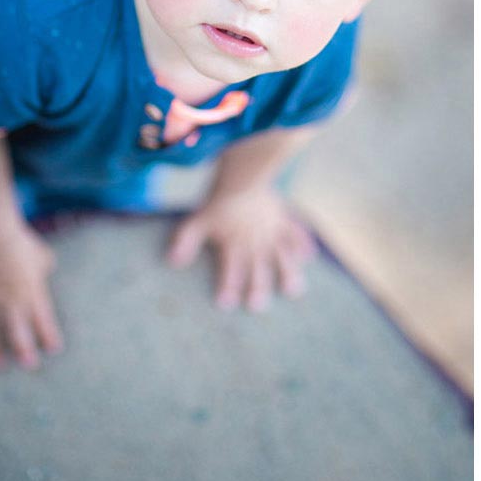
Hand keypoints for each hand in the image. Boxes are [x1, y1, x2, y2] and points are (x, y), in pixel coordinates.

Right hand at [0, 227, 62, 370]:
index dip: (49, 336)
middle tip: (28, 365)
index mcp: (31, 293)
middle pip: (17, 333)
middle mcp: (9, 302)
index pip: (43, 320)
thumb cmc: (21, 244)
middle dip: (23, 351)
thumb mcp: (43, 256)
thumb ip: (45, 267)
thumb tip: (45, 270)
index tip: (54, 350)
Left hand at [167, 188, 317, 310]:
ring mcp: (271, 230)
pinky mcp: (282, 219)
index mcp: (234, 242)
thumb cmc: (218, 201)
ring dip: (288, 273)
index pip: (230, 269)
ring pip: (282, 255)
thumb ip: (186, 241)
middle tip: (258, 306)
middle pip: (257, 268)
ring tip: (294, 290)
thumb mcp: (197, 220)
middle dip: (257, 287)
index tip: (226, 304)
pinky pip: (294, 232)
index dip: (227, 286)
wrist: (242, 174)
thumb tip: (173, 262)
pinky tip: (308, 256)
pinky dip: (302, 243)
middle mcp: (255, 240)